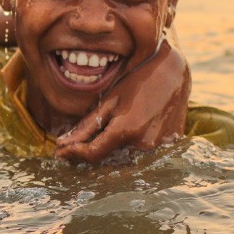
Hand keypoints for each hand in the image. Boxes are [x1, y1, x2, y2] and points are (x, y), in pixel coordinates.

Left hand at [55, 39, 189, 161]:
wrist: (173, 74)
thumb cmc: (137, 82)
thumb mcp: (109, 101)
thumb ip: (86, 126)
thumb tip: (63, 143)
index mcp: (126, 129)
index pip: (93, 154)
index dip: (74, 154)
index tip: (59, 152)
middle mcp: (144, 143)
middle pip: (109, 159)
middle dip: (90, 154)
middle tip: (74, 146)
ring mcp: (159, 147)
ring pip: (125, 158)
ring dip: (111, 152)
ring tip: (103, 135)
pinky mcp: (169, 146)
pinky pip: (143, 153)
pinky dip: (129, 147)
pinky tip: (127, 132)